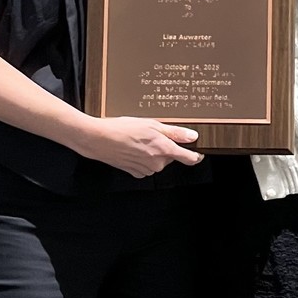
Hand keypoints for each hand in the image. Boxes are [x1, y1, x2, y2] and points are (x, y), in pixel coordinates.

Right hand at [77, 116, 204, 177]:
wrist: (98, 139)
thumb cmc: (122, 128)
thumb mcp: (152, 124)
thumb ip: (175, 133)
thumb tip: (193, 137)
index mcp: (164, 149)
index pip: (189, 159)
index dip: (196, 155)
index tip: (198, 153)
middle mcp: (157, 163)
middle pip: (170, 157)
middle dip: (165, 147)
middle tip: (150, 135)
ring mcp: (146, 169)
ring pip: (157, 162)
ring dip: (152, 152)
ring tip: (137, 140)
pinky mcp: (135, 173)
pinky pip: (145, 166)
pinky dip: (142, 159)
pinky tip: (132, 149)